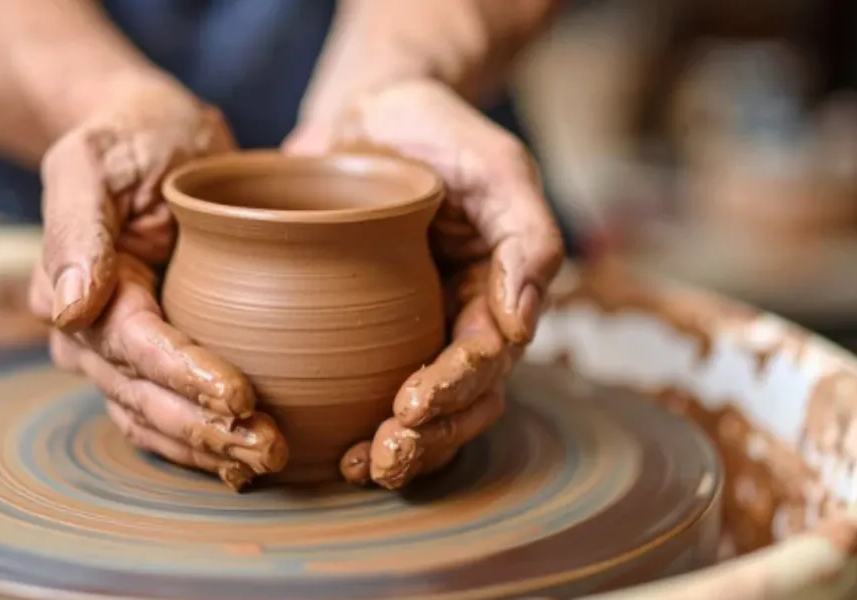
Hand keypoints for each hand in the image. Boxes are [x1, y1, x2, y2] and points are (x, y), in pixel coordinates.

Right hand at [29, 71, 288, 489]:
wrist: (150, 134)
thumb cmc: (128, 137)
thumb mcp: (93, 158)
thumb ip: (76, 224)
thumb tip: (65, 308)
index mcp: (71, 287)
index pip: (133, 346)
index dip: (184, 376)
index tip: (239, 395)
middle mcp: (89, 332)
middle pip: (144, 397)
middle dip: (204, 429)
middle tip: (267, 447)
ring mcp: (119, 352)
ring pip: (154, 419)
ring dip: (207, 448)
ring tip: (267, 460)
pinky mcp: (153, 357)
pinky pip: (167, 414)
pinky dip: (201, 443)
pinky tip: (242, 462)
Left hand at [285, 78, 564, 488]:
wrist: (365, 109)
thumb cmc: (434, 126)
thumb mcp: (493, 162)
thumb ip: (526, 234)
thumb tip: (525, 321)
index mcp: (498, 288)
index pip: (486, 358)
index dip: (453, 388)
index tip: (410, 404)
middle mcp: (460, 318)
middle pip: (461, 401)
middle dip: (427, 437)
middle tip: (381, 455)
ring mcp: (415, 329)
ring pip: (425, 412)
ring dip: (400, 448)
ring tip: (358, 468)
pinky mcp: (367, 331)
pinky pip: (371, 390)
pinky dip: (357, 425)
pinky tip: (330, 449)